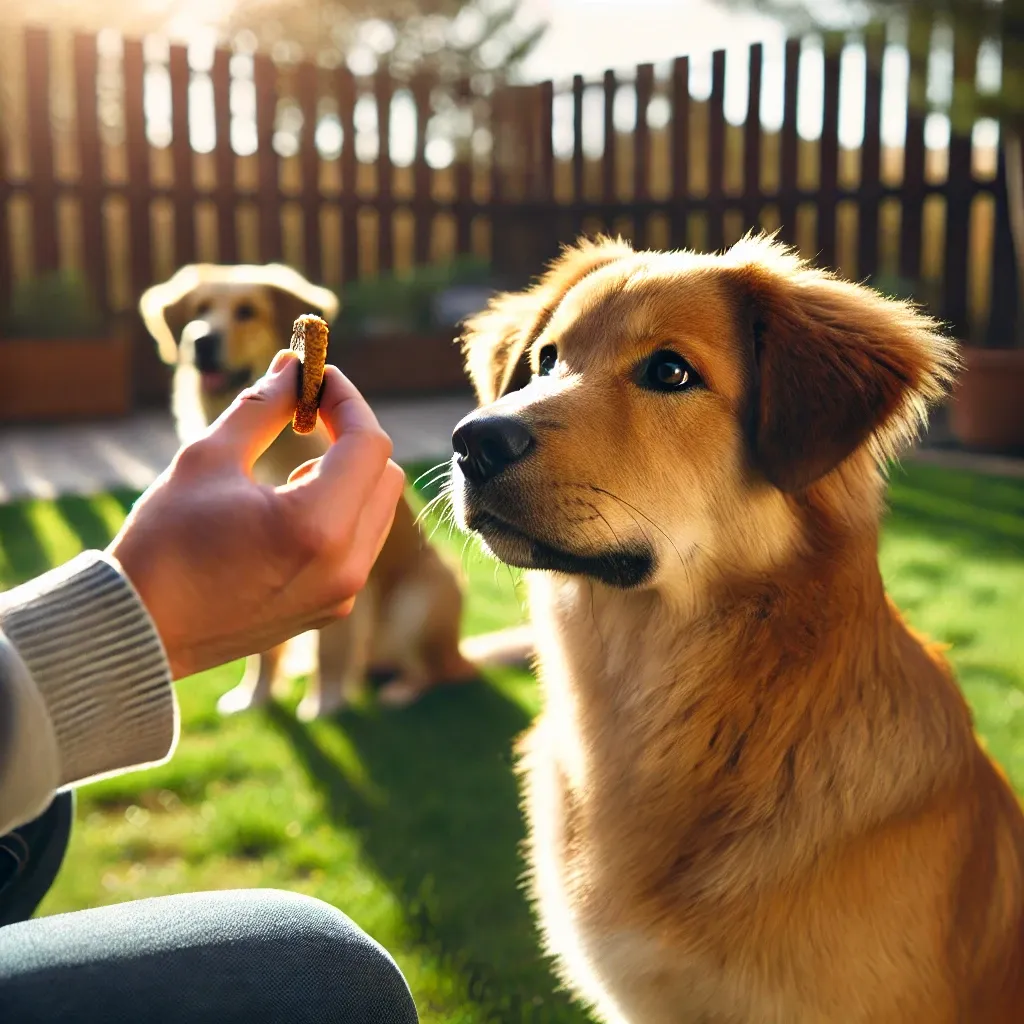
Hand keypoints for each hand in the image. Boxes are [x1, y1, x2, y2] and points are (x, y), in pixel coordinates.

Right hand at [108, 351, 405, 678]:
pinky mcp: (332, 608)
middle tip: (308, 415)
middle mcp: (345, 565)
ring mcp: (343, 592)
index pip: (368, 443)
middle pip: (385, 474)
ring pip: (378, 510)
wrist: (140, 631)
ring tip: (291, 472)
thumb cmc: (164, 543)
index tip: (318, 379)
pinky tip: (290, 512)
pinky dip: (341, 514)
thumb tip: (295, 365)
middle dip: (353, 436)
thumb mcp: (208, 457)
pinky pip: (360, 544)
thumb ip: (263, 405)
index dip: (347, 400)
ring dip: (349, 476)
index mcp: (317, 525)